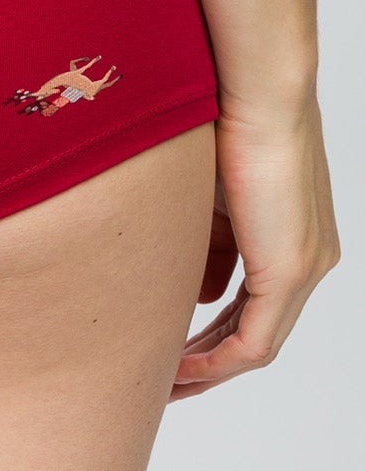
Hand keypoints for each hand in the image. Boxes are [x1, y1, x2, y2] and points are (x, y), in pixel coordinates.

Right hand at [171, 98, 338, 399]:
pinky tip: (176, 370)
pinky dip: (213, 362)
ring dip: (207, 369)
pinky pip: (253, 343)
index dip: (208, 334)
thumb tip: (196, 296)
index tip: (166, 348)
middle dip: (206, 361)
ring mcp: (305, 268)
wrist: (253, 87)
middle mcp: (310, 259)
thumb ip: (208, 246)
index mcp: (294, 237)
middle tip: (160, 381)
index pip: (253, 305)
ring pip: (254, 344)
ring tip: (160, 384)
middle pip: (254, 334)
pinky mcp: (290, 271)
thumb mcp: (208, 194)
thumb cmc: (222, 118)